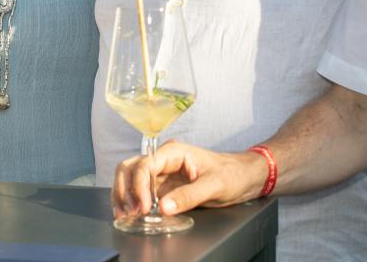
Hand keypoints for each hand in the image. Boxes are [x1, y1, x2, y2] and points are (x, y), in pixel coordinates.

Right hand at [111, 140, 266, 219]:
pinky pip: (139, 191)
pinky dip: (131, 200)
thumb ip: (189, 196)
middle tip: (129, 212)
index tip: (143, 207)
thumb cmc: (232, 174)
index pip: (145, 165)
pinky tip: (130, 213)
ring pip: (130, 177)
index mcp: (174, 152)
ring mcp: (161, 173)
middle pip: (130, 167)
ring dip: (123, 195)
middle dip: (125, 189)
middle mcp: (163, 160)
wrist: (243, 177)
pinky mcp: (162, 186)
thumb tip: (163, 207)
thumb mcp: (215, 185)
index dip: (139, 186)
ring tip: (125, 214)